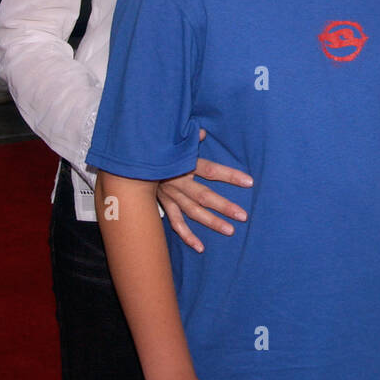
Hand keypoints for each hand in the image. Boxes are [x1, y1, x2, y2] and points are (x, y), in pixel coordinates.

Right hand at [157, 129, 252, 252]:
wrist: (130, 163)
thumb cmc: (158, 150)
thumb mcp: (172, 141)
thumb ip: (189, 138)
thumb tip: (201, 132)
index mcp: (183, 164)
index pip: (210, 171)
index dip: (229, 176)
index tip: (249, 182)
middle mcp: (178, 183)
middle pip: (204, 196)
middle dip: (224, 206)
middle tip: (243, 216)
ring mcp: (170, 196)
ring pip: (193, 212)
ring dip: (211, 222)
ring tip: (230, 231)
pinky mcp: (164, 205)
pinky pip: (176, 223)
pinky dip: (187, 236)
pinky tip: (200, 247)